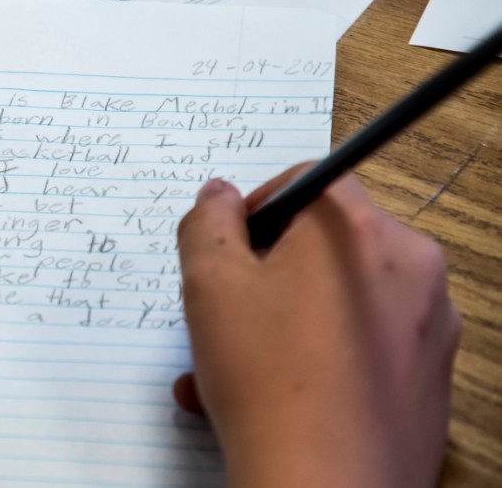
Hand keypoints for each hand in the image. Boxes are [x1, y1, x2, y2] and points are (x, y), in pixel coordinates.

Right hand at [174, 167, 460, 487]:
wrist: (325, 485)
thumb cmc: (266, 378)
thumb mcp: (208, 283)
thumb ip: (207, 222)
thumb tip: (219, 195)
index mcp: (359, 229)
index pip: (306, 182)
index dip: (255, 209)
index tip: (227, 252)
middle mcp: (411, 265)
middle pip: (326, 244)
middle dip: (267, 274)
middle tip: (226, 313)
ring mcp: (431, 324)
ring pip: (342, 299)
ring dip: (286, 320)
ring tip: (237, 367)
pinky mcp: (432, 375)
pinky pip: (367, 343)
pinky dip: (324, 355)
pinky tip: (278, 395)